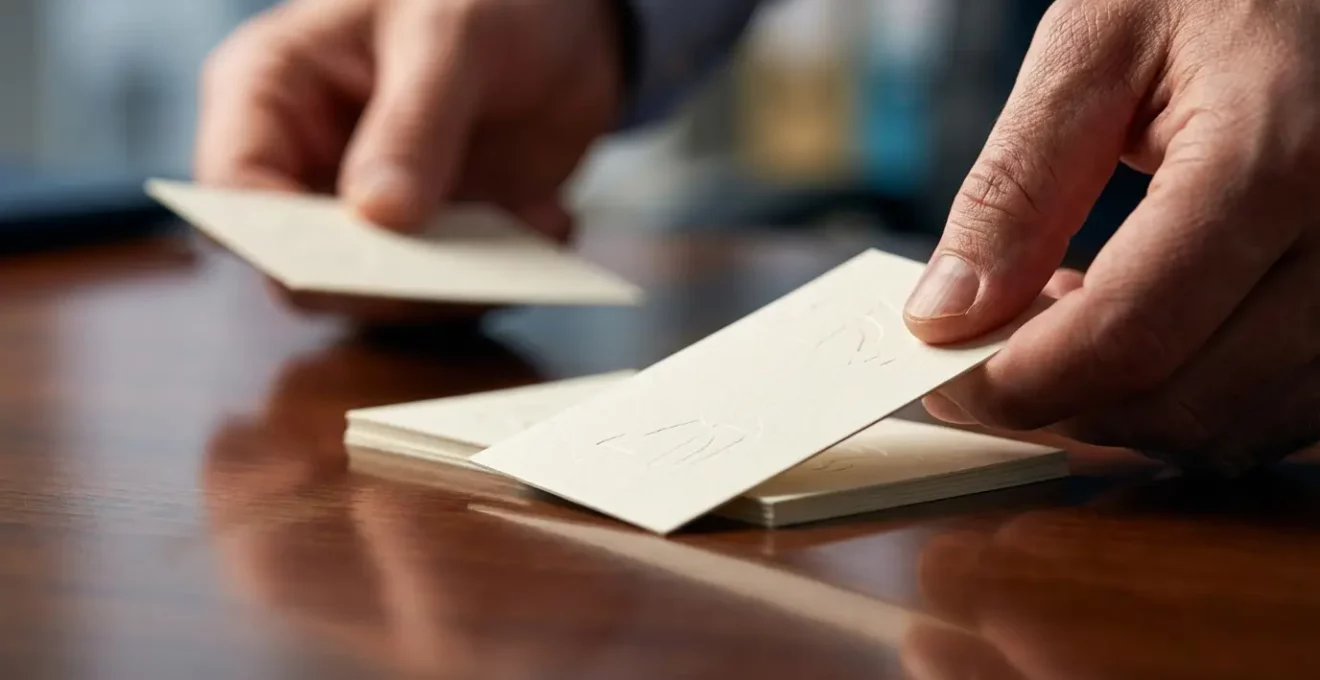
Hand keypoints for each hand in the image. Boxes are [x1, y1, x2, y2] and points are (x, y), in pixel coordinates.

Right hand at [195, 0, 623, 322]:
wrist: (563, 17)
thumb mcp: (448, 35)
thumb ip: (413, 122)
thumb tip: (378, 217)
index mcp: (269, 92)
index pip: (233, 188)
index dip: (276, 238)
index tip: (351, 256)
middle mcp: (307, 164)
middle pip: (302, 265)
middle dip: (379, 284)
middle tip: (454, 273)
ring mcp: (369, 213)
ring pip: (379, 297)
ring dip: (457, 286)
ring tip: (532, 222)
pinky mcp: (432, 241)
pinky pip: (452, 293)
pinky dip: (503, 276)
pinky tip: (551, 217)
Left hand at [903, 0, 1319, 473]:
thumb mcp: (1097, 48)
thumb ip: (1017, 186)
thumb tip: (948, 312)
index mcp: (1276, 159)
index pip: (1128, 335)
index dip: (1020, 384)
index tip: (949, 386)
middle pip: (1181, 403)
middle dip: (1064, 406)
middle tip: (993, 355)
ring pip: (1233, 427)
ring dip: (1127, 410)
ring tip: (1068, 323)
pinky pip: (1280, 410)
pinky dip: (1192, 400)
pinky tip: (1145, 331)